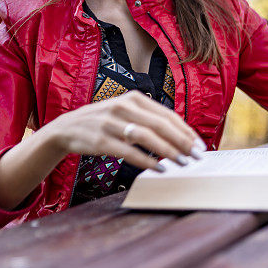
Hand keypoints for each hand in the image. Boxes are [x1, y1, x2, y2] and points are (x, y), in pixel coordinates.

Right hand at [46, 90, 205, 171]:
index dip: (185, 131)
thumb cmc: (105, 122)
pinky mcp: (101, 140)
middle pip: (160, 125)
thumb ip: (149, 119)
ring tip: (182, 163)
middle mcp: (123, 107)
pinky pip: (128, 152)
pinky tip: (159, 168)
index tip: (200, 145)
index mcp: (134, 98)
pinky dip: (146, 161)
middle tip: (197, 156)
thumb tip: (182, 137)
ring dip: (168, 151)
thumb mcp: (126, 112)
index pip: (167, 115)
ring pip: (146, 137)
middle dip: (182, 142)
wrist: (68, 128)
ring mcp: (111, 123)